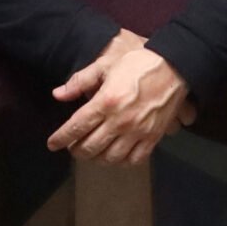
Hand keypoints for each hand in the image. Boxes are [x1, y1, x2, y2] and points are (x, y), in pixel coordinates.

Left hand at [48, 29, 192, 165]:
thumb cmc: (137, 64)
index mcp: (105, 101)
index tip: (52, 144)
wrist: (174, 67)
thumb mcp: (105, 65)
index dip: (60, 138)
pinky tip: (116, 155)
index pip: (76, 127)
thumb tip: (57, 95)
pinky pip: (134, 159)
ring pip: (110, 157)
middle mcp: (119, 121)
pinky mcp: (153, 137)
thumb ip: (79, 81)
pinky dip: (122, 162)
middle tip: (72, 147)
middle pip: (90, 147)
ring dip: (96, 158)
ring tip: (92, 152)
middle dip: (76, 150)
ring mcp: (138, 132)